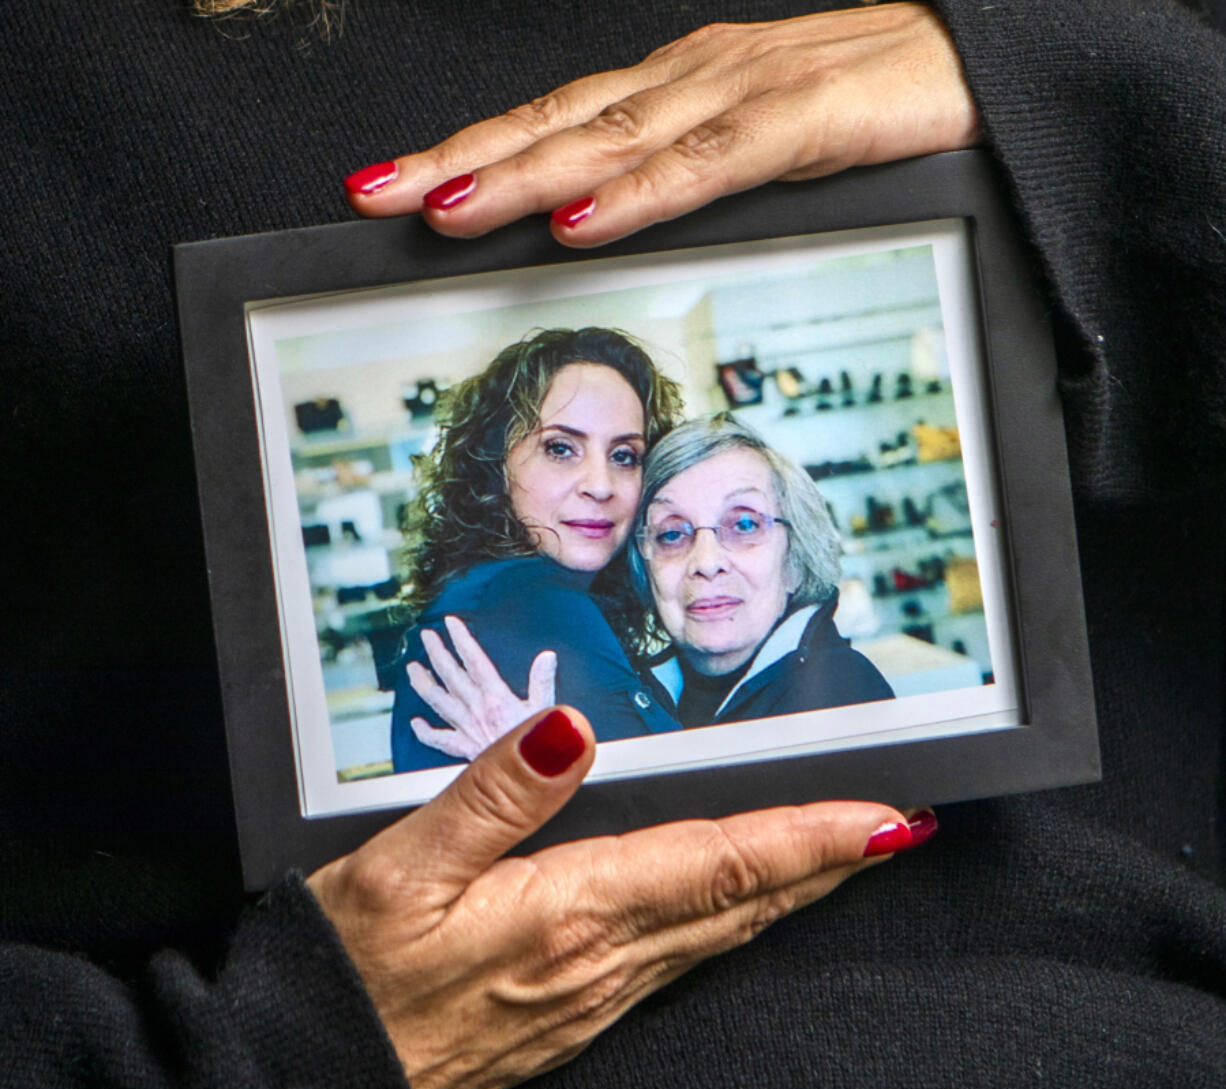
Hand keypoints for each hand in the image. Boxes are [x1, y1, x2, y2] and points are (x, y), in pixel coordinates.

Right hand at [307, 706, 935, 1088]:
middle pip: (743, 901)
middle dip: (828, 864)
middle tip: (897, 829)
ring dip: (791, 893)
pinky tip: (739, 911)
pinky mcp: (573, 1015)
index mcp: (572, 912)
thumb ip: (494, 794)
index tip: (884, 819)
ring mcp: (593, 997)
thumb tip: (569, 732)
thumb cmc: (349, 974)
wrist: (311, 1079)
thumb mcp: (401, 866)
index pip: (723, 862)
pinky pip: (681, 961)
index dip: (811, 838)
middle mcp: (602, 961)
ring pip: (721, 934)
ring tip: (840, 858)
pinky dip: (733, 924)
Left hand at [344, 3, 979, 245]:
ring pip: (612, 138)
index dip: (472, 154)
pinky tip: (587, 217)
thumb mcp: (749, 148)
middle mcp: (689, 81)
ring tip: (451, 205)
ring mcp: (741, 94)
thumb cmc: (866, 100)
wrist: (983, 54)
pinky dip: (642, 193)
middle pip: (554, 124)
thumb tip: (609, 229)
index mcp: (675, 89)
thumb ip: (682, 182)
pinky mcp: (801, 119)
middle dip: (461, 162)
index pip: (552, 123)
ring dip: (526, 175)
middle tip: (379, 194)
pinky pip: (708, 163)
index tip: (398, 187)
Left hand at [407, 614, 556, 760]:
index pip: (474, 660)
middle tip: (426, 636)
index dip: (461, 639)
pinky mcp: (464, 750)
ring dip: (424, 683)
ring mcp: (467, 730)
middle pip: (451, 676)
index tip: (451, 623)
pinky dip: (425, 731)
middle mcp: (477, 710)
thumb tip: (548, 656)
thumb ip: (544, 681)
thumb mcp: (549, 711)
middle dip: (437, 652)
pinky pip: (439, 739)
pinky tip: (415, 723)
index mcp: (497, 698)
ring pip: (439, 701)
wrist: (528, 780)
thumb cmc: (543, 751)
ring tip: (412, 668)